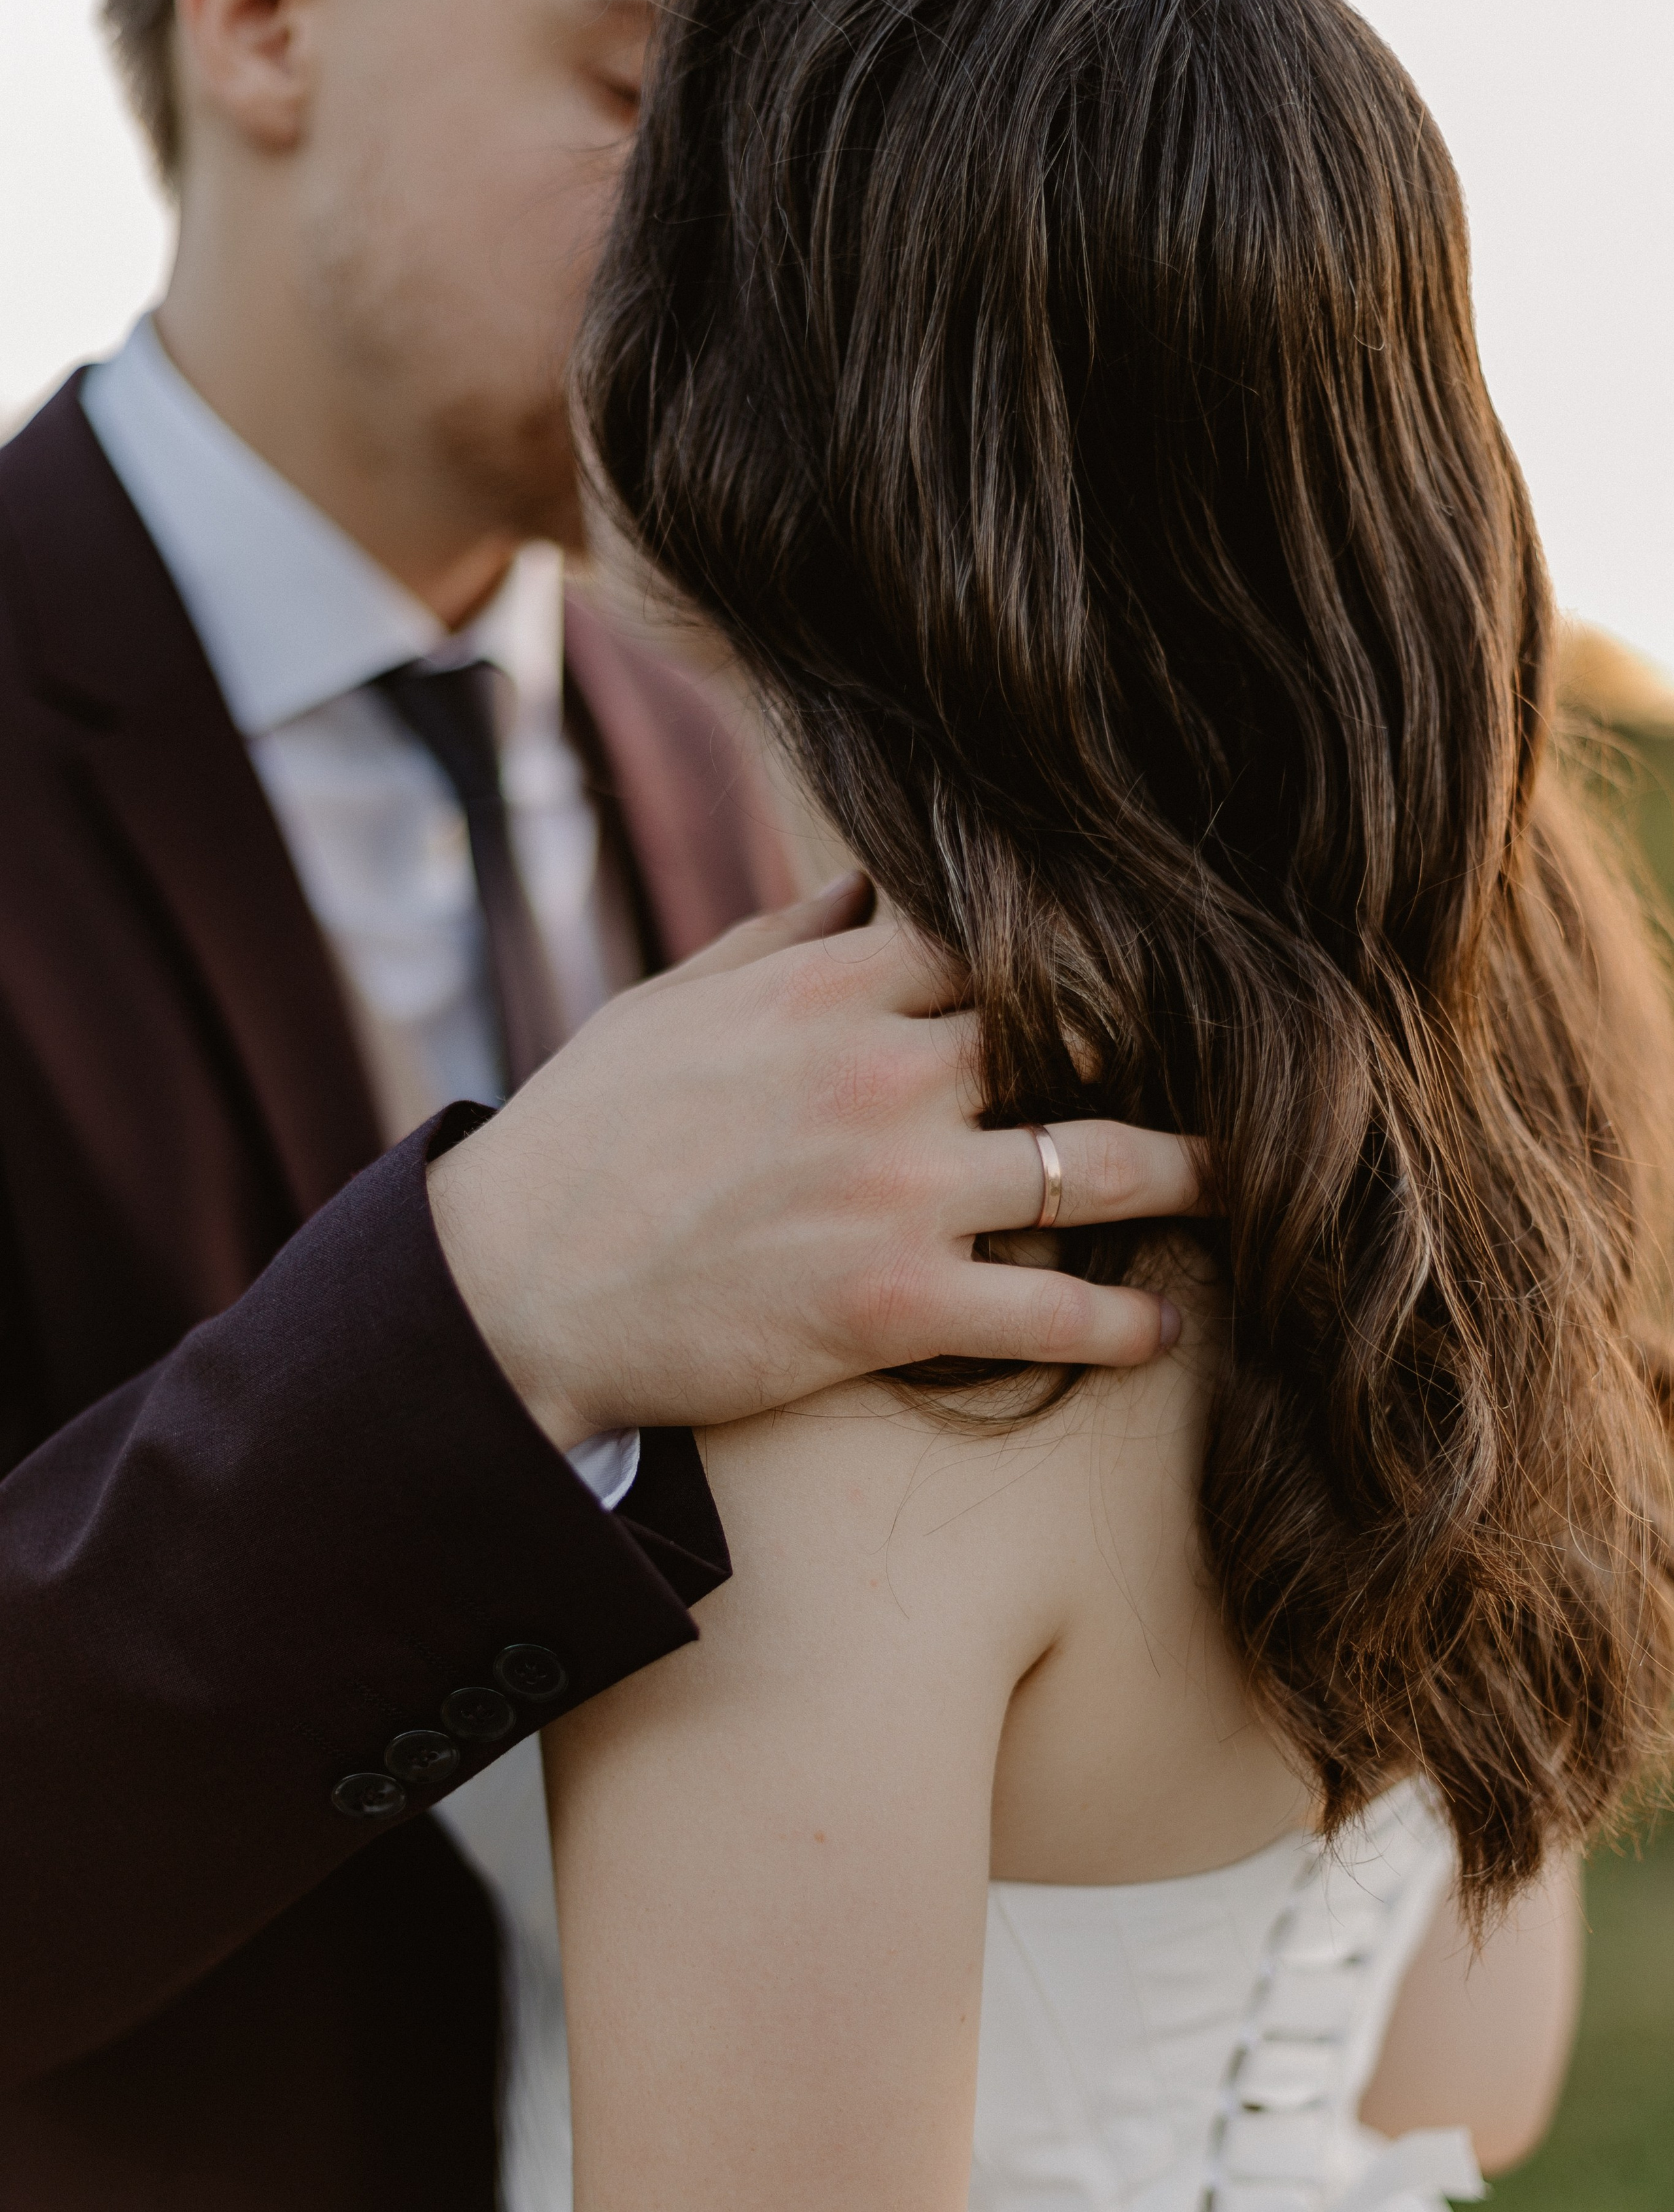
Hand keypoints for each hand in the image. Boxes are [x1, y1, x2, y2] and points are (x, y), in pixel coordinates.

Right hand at [428, 879, 1203, 1449]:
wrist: (515, 1284)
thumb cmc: (589, 1136)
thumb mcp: (674, 1002)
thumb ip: (784, 937)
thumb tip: (866, 881)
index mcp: (833, 987)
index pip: (1005, 932)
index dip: (1087, 946)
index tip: (1148, 960)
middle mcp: (885, 1072)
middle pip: (1083, 1037)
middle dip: (1170, 1047)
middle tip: (1253, 1061)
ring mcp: (899, 1188)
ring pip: (1100, 1166)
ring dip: (1193, 1175)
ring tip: (1252, 1185)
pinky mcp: (895, 1305)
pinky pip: (1051, 1311)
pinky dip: (1124, 1325)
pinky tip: (1166, 1330)